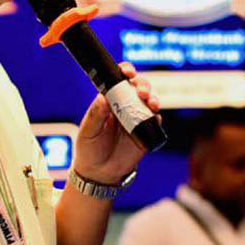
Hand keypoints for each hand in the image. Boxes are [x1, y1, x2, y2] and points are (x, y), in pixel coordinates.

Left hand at [69, 62, 160, 185]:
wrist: (99, 173)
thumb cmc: (89, 149)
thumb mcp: (88, 132)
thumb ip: (95, 115)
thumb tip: (102, 98)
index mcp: (109, 101)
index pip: (118, 80)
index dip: (125, 71)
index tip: (127, 71)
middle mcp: (124, 106)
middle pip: (138, 87)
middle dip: (142, 85)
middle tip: (141, 92)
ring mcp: (136, 118)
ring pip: (149, 101)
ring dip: (152, 98)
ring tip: (150, 103)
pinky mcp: (146, 132)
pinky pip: (155, 121)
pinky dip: (156, 117)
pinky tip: (154, 117)